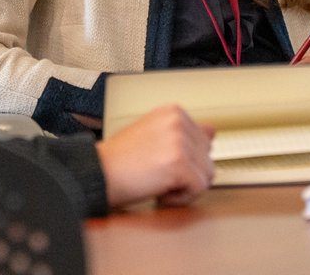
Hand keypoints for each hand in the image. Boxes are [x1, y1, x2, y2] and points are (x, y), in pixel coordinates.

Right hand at [96, 104, 214, 208]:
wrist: (97, 173)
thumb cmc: (119, 159)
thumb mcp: (152, 133)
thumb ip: (183, 132)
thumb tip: (212, 131)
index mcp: (173, 111)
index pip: (205, 139)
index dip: (186, 158)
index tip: (165, 163)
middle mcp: (178, 121)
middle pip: (207, 157)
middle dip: (187, 173)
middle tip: (158, 174)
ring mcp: (180, 141)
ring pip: (207, 174)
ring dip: (184, 186)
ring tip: (159, 182)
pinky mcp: (179, 163)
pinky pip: (199, 189)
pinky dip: (180, 198)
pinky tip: (159, 191)